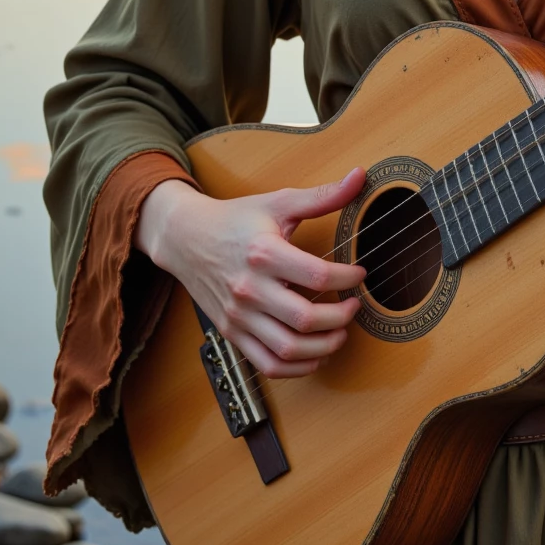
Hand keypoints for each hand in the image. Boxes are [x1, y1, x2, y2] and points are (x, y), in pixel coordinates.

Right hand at [135, 169, 367, 377]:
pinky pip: (266, 363)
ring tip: (340, 333)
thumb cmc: (234, 219)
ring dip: (323, 347)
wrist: (185, 238)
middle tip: (354, 306)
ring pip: (288, 348)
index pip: (317, 276)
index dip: (348, 278)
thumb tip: (360, 176)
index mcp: (264, 253)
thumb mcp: (278, 203)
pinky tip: (314, 355)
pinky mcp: (232, 332)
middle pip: (305, 318)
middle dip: (341, 318)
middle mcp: (250, 288)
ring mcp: (239, 315)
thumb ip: (322, 196)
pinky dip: (296, 368)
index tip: (359, 274)